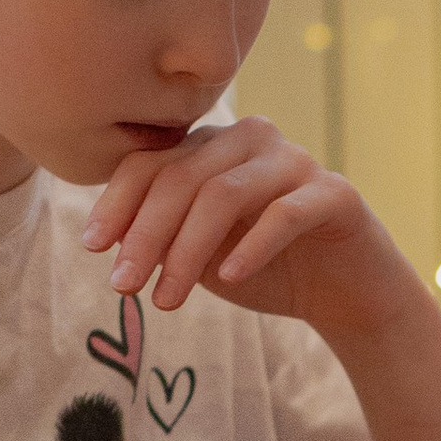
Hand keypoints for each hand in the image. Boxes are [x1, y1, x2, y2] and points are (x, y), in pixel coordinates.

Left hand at [82, 117, 404, 328]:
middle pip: (182, 178)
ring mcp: (296, 161)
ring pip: (225, 194)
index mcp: (213, 146)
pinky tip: (229, 280)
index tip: (93, 248)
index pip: (151, 163)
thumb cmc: (267, 266)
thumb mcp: (203, 254)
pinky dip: (252, 246)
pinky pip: (284, 213)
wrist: (347, 292)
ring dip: (188, 251)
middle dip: (146, 234)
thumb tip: (112, 241)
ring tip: (167, 300)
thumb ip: (165, 237)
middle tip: (124, 286)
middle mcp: (252, 140)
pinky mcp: (335, 193)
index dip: (117, 203)